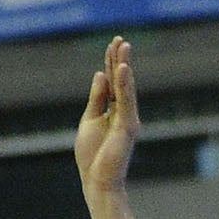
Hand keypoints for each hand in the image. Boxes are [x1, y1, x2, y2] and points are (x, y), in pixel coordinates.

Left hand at [72, 34, 137, 193]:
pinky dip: (124, 84)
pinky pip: (125, 101)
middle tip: (120, 39)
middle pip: (121, 81)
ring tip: (123, 47)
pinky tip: (122, 68)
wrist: (98, 180)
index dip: (111, 63)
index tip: (112, 44)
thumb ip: (97, 98)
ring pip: (125, 87)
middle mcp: (125, 113)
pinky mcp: (127, 127)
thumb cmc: (92, 156)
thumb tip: (100, 74)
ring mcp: (128, 119)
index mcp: (114, 112)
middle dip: (119, 59)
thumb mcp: (90, 120)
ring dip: (123, 66)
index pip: (113, 82)